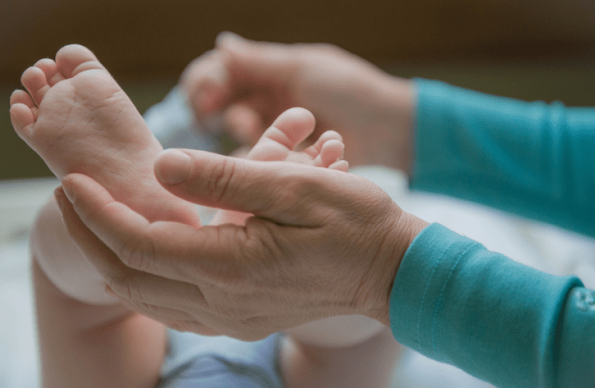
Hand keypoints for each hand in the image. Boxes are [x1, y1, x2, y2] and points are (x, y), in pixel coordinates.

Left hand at [57, 149, 427, 339]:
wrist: (392, 272)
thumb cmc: (354, 223)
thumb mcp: (295, 185)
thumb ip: (225, 178)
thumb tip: (163, 168)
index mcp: (231, 266)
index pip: (138, 242)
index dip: (98, 211)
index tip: (73, 179)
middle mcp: (223, 303)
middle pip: (128, 277)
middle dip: (90, 235)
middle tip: (71, 195)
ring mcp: (231, 318)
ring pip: (145, 298)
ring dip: (112, 258)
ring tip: (95, 219)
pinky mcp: (240, 319)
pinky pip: (173, 307)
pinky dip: (143, 278)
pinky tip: (141, 254)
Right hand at [183, 32, 413, 171]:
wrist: (389, 128)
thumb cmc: (351, 90)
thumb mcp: (303, 69)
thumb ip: (260, 61)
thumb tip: (221, 44)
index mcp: (270, 69)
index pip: (221, 70)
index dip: (206, 81)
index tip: (206, 97)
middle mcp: (267, 96)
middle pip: (222, 101)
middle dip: (217, 109)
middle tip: (233, 119)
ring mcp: (275, 128)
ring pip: (238, 131)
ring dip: (247, 132)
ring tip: (268, 134)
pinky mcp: (285, 158)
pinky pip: (260, 158)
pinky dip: (267, 155)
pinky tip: (283, 154)